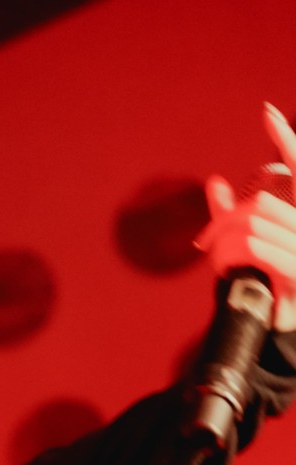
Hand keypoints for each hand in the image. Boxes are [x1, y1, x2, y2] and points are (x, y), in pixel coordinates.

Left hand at [195, 102, 295, 333]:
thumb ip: (235, 217)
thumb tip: (216, 184)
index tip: (265, 112)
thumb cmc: (271, 283)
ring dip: (224, 244)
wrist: (287, 323)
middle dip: (225, 222)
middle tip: (206, 243)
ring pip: (253, 226)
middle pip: (259, 203)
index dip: (286, 139)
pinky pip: (259, 249)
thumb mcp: (251, 247)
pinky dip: (234, 255)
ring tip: (216, 262)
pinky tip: (226, 266)